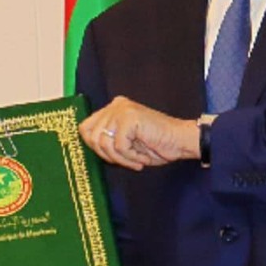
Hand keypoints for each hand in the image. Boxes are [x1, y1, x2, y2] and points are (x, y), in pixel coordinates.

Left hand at [79, 98, 200, 169]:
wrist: (180, 142)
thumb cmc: (156, 145)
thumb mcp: (124, 142)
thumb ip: (106, 140)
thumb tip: (87, 146)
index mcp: (111, 109)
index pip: (85, 129)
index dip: (96, 148)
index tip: (114, 158)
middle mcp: (114, 105)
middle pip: (91, 137)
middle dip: (108, 155)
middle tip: (127, 160)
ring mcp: (121, 109)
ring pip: (104, 143)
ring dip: (122, 158)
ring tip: (137, 159)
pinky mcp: (129, 117)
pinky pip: (119, 146)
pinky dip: (131, 157)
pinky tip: (143, 157)